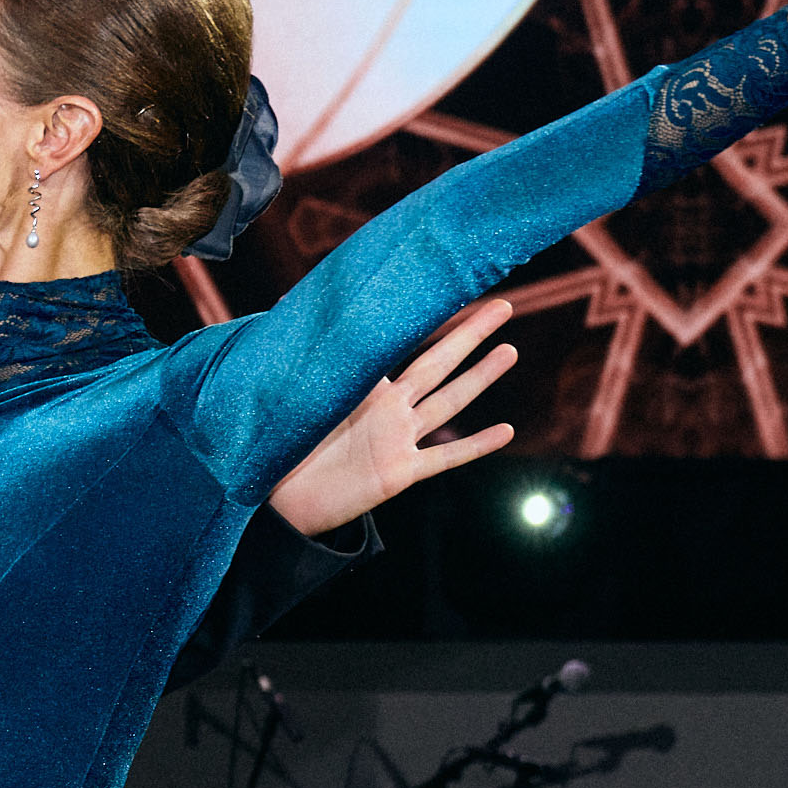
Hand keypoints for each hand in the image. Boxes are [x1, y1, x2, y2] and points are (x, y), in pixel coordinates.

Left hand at [268, 303, 519, 537]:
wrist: (280, 502)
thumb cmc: (282, 450)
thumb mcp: (293, 400)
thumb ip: (304, 363)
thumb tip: (278, 306)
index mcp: (363, 389)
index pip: (398, 344)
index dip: (421, 318)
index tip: (448, 285)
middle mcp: (388, 410)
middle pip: (438, 364)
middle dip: (470, 335)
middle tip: (504, 305)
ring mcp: (398, 441)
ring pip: (448, 402)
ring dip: (480, 377)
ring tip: (509, 350)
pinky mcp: (399, 474)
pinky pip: (444, 458)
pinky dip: (475, 446)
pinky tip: (506, 431)